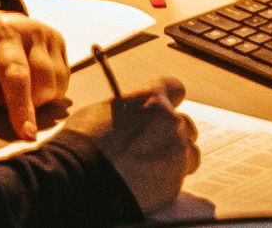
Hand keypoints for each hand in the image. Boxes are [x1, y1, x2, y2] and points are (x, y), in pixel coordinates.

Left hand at [0, 7, 67, 133]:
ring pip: (57, 85)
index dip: (22, 106)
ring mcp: (48, 35)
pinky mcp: (58, 41)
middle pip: (43, 83)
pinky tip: (26, 83)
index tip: (27, 134)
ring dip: (36, 99)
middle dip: (24, 104)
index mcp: (1, 32)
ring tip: (8, 88)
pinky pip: (62, 81)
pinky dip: (46, 92)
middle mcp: (31, 30)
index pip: (16, 74)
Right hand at [62, 78, 199, 211]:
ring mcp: (176, 154)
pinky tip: (146, 183)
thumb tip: (130, 116)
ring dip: (176, 157)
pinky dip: (166, 180)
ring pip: (190, 153)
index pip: (175, 88)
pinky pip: (178, 178)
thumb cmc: (84, 141)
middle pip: (185, 124)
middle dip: (171, 132)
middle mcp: (171, 123)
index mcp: (153, 100)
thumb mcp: (103, 110)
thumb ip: (128, 110)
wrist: (82, 177)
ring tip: (152, 167)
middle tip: (151, 144)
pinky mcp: (174, 183)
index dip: (168, 99)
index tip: (162, 107)